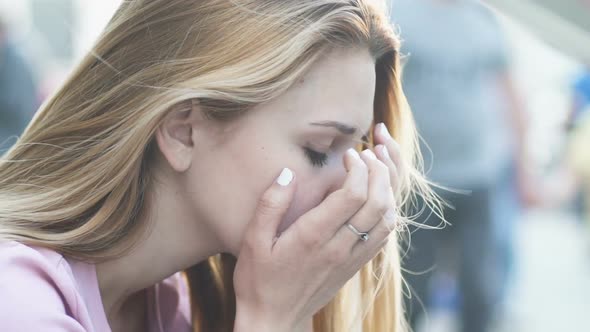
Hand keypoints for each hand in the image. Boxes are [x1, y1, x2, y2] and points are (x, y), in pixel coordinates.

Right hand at [233, 124, 401, 331]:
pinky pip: (383, 237)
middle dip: (379, 172)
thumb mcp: (252, 240)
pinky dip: (388, 212)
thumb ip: (271, 204)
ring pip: (387, 220)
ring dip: (388, 190)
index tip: (348, 154)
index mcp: (313, 236)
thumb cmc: (258, 279)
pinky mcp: (354, 267)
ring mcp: (350, 259)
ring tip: (377, 171)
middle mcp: (339, 247)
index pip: (353, 194)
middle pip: (378, 203)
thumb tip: (288, 172)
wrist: (272, 320)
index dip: (358, 168)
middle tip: (368, 154)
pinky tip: (377, 198)